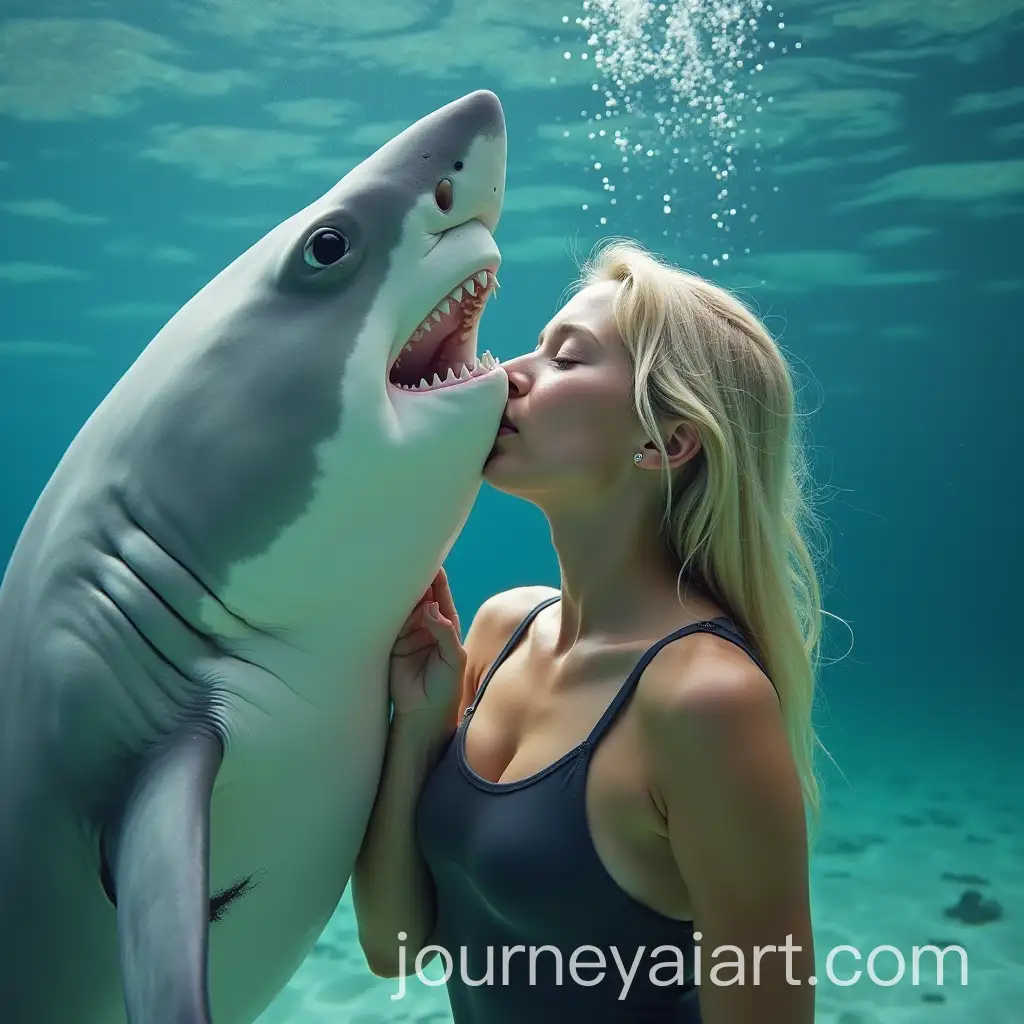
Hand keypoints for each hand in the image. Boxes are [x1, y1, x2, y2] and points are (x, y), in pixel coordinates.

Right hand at [389, 567, 466, 724]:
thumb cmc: (446, 688)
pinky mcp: (393, 643)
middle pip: (421, 596)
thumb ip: (445, 633)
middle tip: (407, 561)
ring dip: (400, 592)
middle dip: (416, 580)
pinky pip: (389, 621)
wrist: (424, 714)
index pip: (441, 596)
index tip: (431, 561)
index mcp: (447, 625)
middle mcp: (427, 625)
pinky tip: (381, 597)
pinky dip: (386, 610)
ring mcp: (409, 633)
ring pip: (403, 606)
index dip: (437, 579)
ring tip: (393, 574)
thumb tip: (430, 607)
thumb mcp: (454, 659)